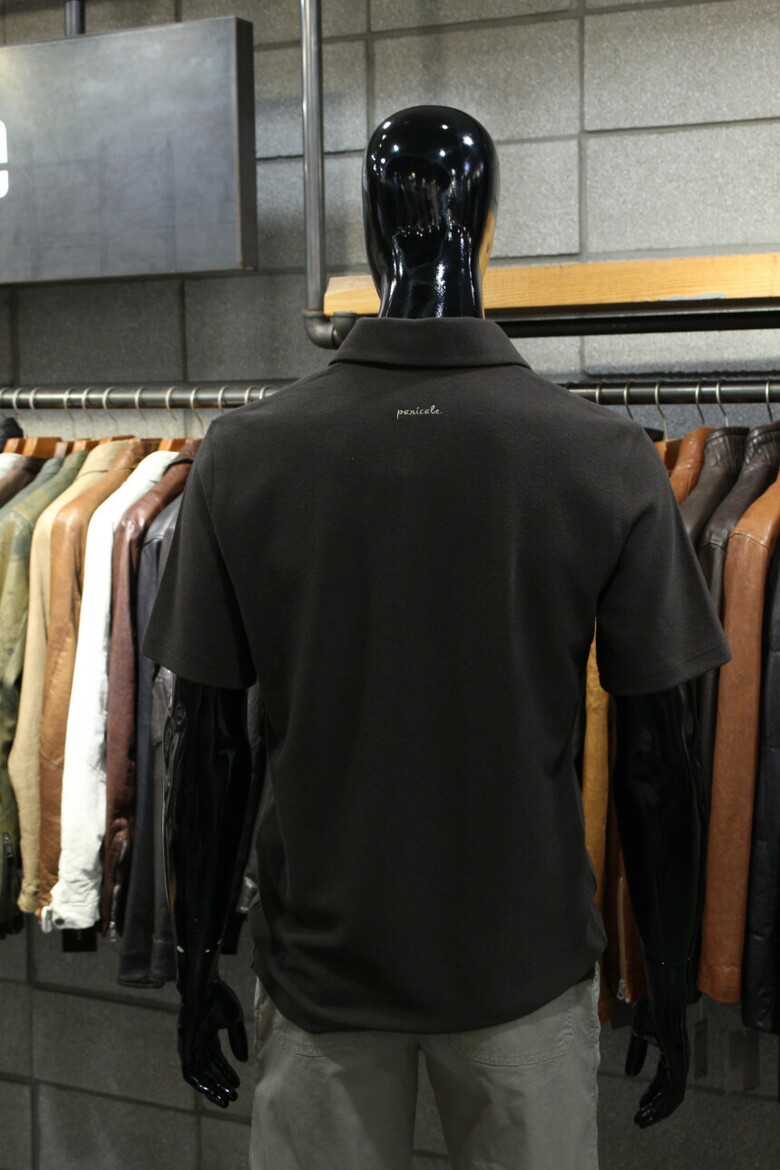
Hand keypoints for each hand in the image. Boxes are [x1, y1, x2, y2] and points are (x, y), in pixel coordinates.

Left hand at [177, 977, 247, 1107]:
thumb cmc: (218, 996)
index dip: (226, 1073)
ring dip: (212, 1088)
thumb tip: (243, 1062)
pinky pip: (189, 1071)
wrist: (205, 985)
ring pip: (198, 1075)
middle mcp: (196, 1042)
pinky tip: (211, 1090)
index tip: (238, 1085)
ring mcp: (188, 1045)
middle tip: (233, 1099)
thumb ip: (238, 1040)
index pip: (216, 1060)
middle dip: (220, 1085)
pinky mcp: (184, 1047)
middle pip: (207, 1070)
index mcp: (206, 1034)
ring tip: (226, 1098)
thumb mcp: (235, 1020)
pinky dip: (199, 1083)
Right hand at [624, 998, 689, 1127]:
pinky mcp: (679, 1063)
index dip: (651, 1097)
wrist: (661, 997)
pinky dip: (662, 1102)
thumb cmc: (651, 1009)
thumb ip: (636, 1054)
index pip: (663, 1083)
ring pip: (673, 1097)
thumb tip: (631, 1076)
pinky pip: (674, 1090)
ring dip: (657, 1111)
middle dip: (654, 1109)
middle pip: (669, 1094)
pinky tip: (648, 1107)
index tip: (639, 1108)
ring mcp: (681, 1064)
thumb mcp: (638, 1034)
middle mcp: (678, 1063)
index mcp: (670, 1056)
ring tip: (641, 1120)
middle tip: (639, 1122)